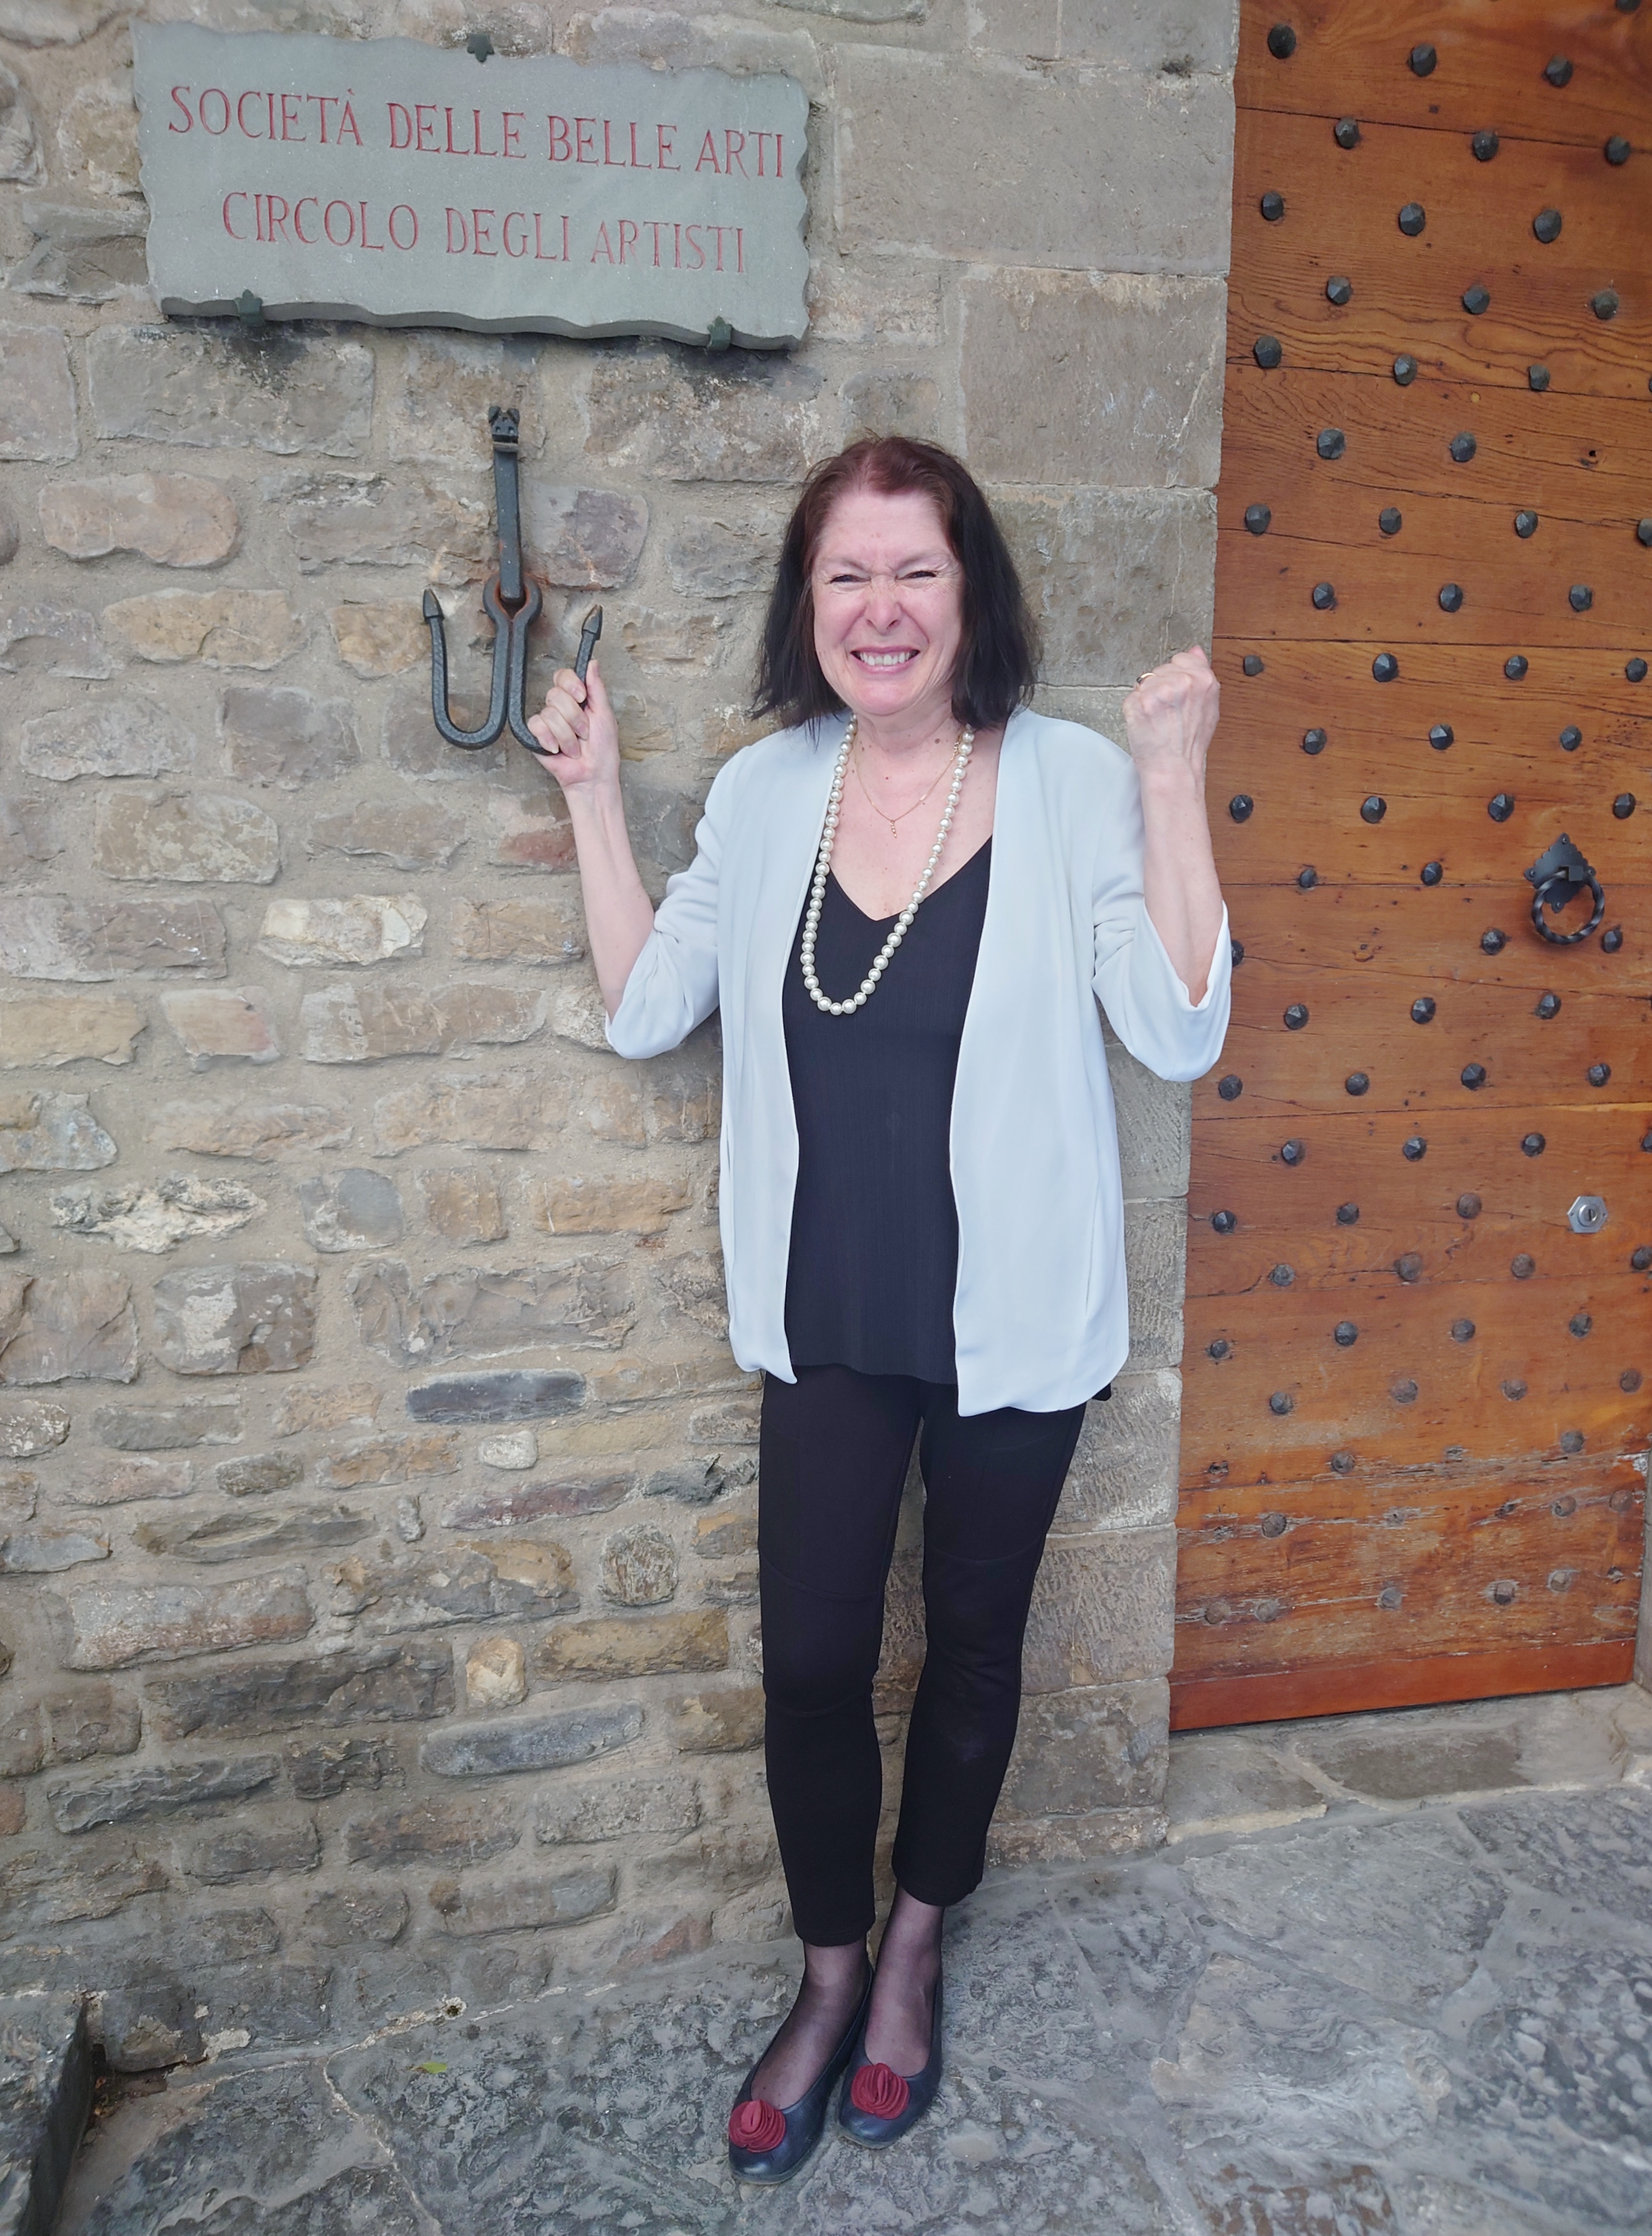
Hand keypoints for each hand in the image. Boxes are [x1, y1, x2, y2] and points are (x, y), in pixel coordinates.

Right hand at [525, 655, 620, 791]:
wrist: (592, 776)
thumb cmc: (602, 751)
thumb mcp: (605, 715)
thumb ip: (597, 688)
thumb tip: (592, 664)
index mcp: (577, 700)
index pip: (563, 676)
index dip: (571, 685)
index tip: (582, 698)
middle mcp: (561, 708)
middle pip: (556, 694)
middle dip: (575, 718)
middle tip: (584, 733)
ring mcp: (548, 721)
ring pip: (549, 713)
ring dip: (567, 735)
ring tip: (575, 747)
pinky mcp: (537, 736)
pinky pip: (536, 725)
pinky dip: (549, 739)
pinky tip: (557, 749)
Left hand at [1121, 646, 1219, 787]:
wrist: (1174, 768)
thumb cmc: (1189, 744)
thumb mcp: (1208, 706)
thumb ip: (1202, 674)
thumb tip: (1195, 650)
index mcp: (1204, 680)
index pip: (1181, 659)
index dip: (1175, 679)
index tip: (1176, 697)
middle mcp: (1183, 682)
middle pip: (1161, 670)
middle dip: (1160, 688)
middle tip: (1167, 713)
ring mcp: (1160, 691)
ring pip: (1144, 681)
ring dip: (1146, 698)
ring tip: (1158, 719)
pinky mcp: (1140, 702)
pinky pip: (1131, 697)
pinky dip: (1134, 710)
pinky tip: (1146, 723)